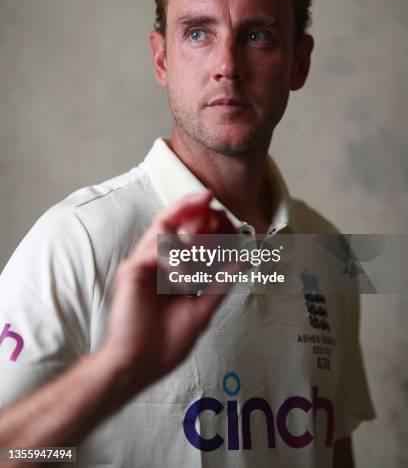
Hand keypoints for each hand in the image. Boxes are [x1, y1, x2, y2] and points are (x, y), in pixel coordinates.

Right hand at [97, 191, 226, 397]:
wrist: (139, 366)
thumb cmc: (165, 343)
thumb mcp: (202, 309)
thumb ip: (220, 283)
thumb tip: (244, 260)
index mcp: (171, 269)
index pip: (188, 235)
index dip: (207, 225)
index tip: (229, 220)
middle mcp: (155, 261)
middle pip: (171, 220)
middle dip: (190, 205)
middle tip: (209, 197)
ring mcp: (142, 264)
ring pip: (163, 230)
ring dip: (186, 240)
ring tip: (200, 261)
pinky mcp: (131, 270)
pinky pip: (155, 251)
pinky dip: (175, 261)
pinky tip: (184, 282)